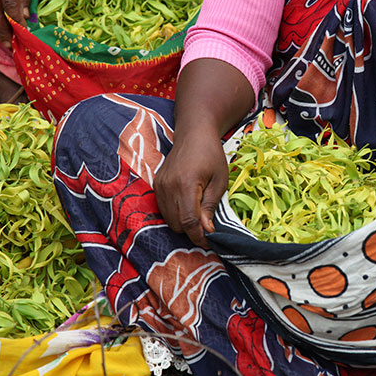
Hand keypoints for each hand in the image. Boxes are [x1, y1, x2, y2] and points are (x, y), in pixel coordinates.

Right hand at [154, 128, 227, 247]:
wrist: (193, 133)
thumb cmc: (211, 155)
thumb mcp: (219, 180)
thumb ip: (211, 206)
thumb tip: (207, 230)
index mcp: (186, 184)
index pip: (189, 221)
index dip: (199, 236)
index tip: (209, 242)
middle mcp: (168, 186)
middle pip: (177, 224)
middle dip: (192, 230)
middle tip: (207, 228)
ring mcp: (159, 186)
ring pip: (168, 219)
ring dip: (183, 223)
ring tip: (199, 215)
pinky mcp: (156, 185)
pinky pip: (163, 209)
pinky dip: (175, 214)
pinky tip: (188, 206)